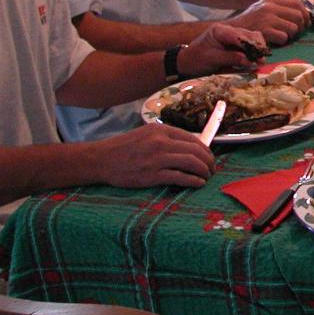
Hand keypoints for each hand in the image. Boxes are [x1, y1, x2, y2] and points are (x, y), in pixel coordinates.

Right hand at [92, 123, 215, 189]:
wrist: (101, 159)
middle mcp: (161, 142)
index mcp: (161, 130)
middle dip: (208, 161)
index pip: (193, 139)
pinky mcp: (152, 175)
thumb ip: (167, 139)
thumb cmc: (124, 148)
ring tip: (207, 177)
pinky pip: (180, 177)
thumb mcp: (146, 135)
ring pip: (191, 163)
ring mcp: (157, 158)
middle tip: (212, 169)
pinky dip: (193, 181)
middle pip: (196, 151)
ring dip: (204, 171)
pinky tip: (198, 183)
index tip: (209, 157)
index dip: (206, 150)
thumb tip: (189, 148)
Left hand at [178, 22, 264, 77]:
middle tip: (262, 61)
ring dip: (258, 49)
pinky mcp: (235, 41)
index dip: (252, 46)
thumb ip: (231, 58)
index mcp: (220, 30)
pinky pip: (249, 43)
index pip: (240, 36)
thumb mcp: (212, 59)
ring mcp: (232, 34)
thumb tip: (249, 60)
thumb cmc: (197, 60)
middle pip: (249, 34)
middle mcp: (228, 29)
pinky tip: (255, 59)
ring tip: (260, 61)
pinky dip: (254, 50)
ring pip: (252, 37)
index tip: (259, 58)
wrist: (187, 61)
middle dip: (258, 47)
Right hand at [229, 0, 309, 45]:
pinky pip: (284, 38)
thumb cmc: (249, 23)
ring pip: (294, 28)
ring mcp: (267, 19)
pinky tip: (275, 41)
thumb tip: (303, 14)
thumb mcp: (262, 9)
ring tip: (282, 36)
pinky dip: (282, 42)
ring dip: (291, 35)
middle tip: (296, 32)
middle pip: (299, 15)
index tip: (306, 22)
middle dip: (301, 26)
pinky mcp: (265, 31)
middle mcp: (269, 7)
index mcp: (270, 0)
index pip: (297, 3)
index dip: (305, 13)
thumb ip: (279, 9)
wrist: (230, 32)